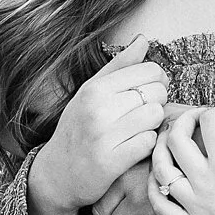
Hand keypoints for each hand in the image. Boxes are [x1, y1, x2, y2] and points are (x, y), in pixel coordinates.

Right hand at [28, 36, 165, 214]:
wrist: (56, 174)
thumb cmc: (77, 128)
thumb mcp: (91, 92)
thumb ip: (120, 66)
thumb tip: (143, 39)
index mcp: (95, 88)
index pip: (150, 70)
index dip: (157, 81)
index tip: (148, 92)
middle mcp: (98, 109)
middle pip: (157, 92)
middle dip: (156, 103)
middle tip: (142, 114)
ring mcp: (103, 136)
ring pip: (156, 116)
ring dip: (152, 124)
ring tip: (137, 130)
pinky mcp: (111, 162)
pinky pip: (149, 142)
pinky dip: (146, 145)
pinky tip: (134, 146)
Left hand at [149, 104, 214, 214]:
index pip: (211, 121)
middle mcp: (205, 183)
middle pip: (177, 138)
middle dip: (186, 118)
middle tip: (198, 118)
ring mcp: (194, 207)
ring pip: (161, 169)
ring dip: (162, 146)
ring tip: (172, 138)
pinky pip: (160, 205)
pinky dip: (154, 186)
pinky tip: (161, 175)